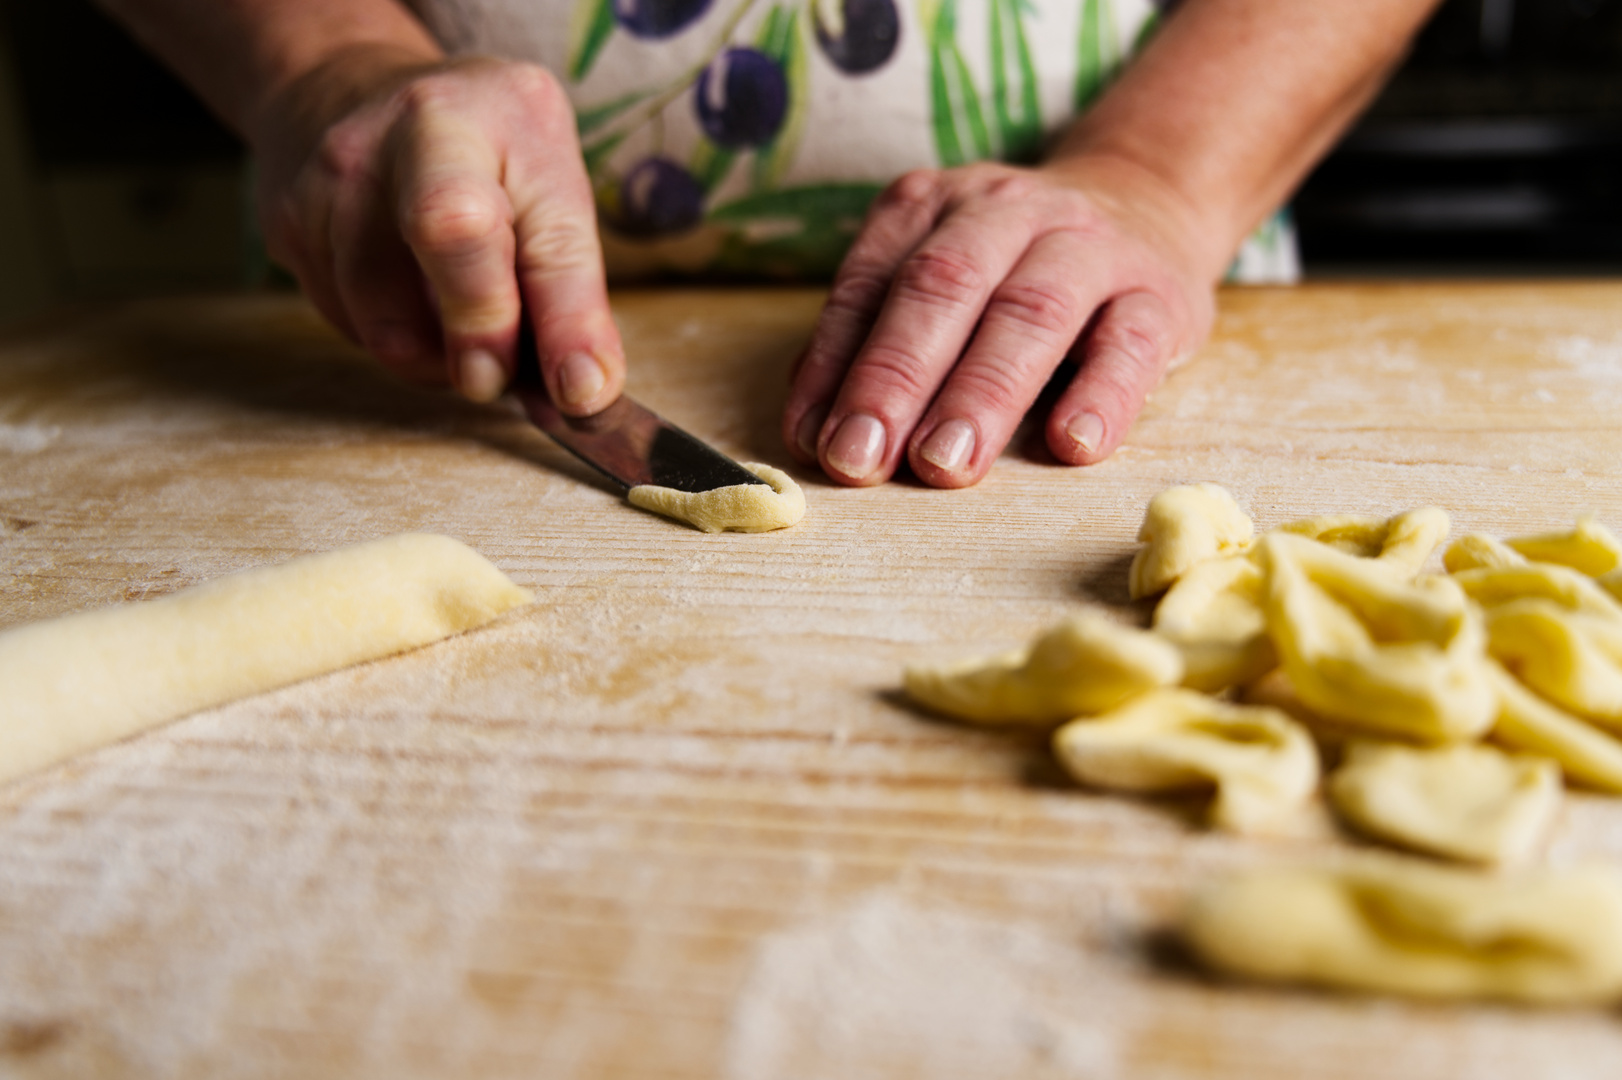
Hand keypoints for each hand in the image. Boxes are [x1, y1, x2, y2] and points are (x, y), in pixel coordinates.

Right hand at [252, 50, 623, 412]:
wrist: (345, 90)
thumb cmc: (477, 152)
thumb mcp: (547, 185)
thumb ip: (567, 285)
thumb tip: (585, 392)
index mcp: (486, 117)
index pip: (534, 230)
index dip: (564, 322)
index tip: (582, 390)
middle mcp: (403, 132)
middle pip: (445, 237)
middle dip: (482, 334)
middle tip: (498, 376)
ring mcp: (331, 179)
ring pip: (385, 322)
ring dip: (438, 361)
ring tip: (464, 332)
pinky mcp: (288, 228)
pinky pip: (350, 328)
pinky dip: (398, 342)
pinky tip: (412, 304)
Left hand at [782, 157, 1223, 486]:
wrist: (1145, 203)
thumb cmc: (1012, 272)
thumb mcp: (937, 282)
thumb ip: (875, 344)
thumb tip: (816, 434)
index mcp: (934, 206)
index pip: (874, 283)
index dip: (839, 364)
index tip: (817, 442)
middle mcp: (1008, 212)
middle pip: (946, 286)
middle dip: (896, 378)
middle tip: (863, 459)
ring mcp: (1091, 247)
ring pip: (1033, 312)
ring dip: (982, 393)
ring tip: (944, 465)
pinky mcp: (1160, 296)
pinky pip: (1131, 343)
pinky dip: (1101, 396)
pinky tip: (1070, 445)